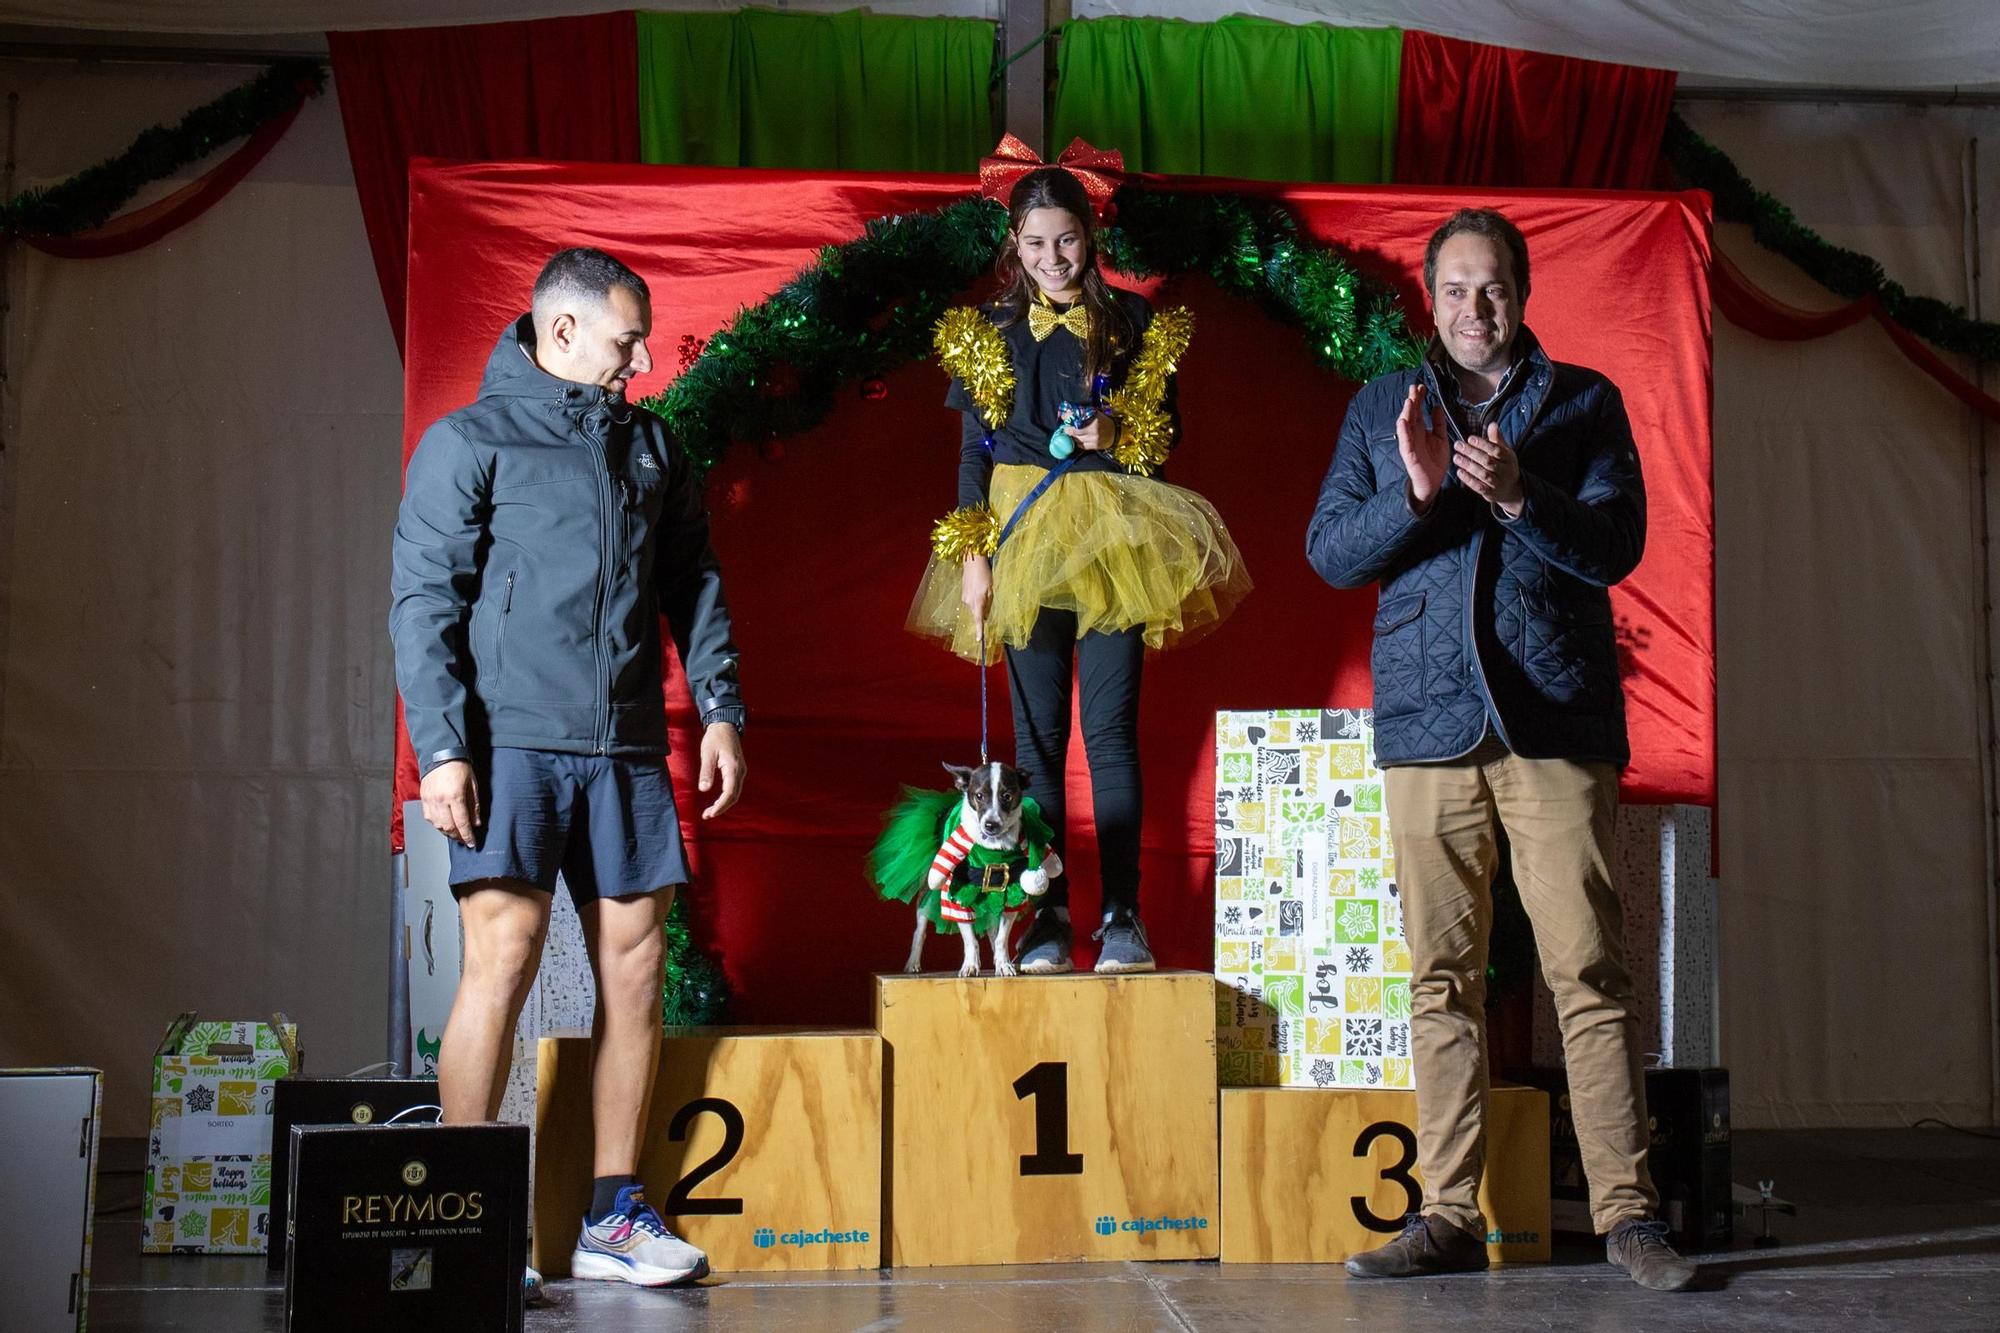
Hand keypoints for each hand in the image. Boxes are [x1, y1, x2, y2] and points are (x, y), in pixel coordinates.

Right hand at [420, 760, 480, 848]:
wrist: (440, 753)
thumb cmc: (458, 766)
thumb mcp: (472, 785)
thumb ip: (474, 806)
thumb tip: (476, 822)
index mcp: (455, 796)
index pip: (462, 822)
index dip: (467, 835)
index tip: (471, 843)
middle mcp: (440, 800)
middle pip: (449, 827)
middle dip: (458, 837)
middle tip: (465, 840)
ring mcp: (430, 800)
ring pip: (437, 825)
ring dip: (447, 832)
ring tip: (456, 834)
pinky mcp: (423, 798)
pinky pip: (429, 817)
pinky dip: (437, 824)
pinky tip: (444, 825)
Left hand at [698, 721, 744, 819]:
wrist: (725, 724)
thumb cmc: (715, 737)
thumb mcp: (707, 754)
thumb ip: (706, 772)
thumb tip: (703, 790)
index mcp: (733, 768)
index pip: (729, 793)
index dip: (720, 806)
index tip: (709, 813)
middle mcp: (740, 771)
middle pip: (734, 796)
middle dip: (721, 808)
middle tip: (707, 815)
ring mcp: (740, 770)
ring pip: (735, 793)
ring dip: (724, 804)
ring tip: (710, 811)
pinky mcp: (738, 770)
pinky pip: (734, 787)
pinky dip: (726, 797)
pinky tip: (717, 801)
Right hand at [960, 554, 991, 624]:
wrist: (972, 562)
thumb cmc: (985, 574)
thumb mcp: (991, 590)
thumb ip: (989, 604)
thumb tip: (986, 617)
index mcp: (977, 601)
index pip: (978, 620)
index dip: (979, 630)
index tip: (979, 640)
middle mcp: (969, 602)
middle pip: (977, 614)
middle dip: (983, 613)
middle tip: (989, 599)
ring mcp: (965, 598)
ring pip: (974, 607)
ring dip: (980, 604)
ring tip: (984, 589)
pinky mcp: (963, 594)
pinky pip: (971, 602)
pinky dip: (976, 600)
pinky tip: (979, 588)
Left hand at [1063, 413, 1117, 452]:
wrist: (1115, 432)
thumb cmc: (1103, 421)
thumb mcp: (1095, 413)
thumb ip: (1082, 412)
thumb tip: (1067, 414)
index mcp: (1094, 420)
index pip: (1077, 421)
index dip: (1069, 423)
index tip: (1065, 423)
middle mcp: (1094, 430)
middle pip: (1075, 432)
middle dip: (1069, 431)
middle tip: (1066, 429)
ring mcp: (1094, 439)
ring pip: (1078, 440)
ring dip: (1073, 437)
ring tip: (1072, 434)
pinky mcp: (1095, 446)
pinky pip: (1082, 446)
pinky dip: (1078, 443)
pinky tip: (1078, 440)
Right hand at [1395, 383, 1449, 511]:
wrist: (1434, 481)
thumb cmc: (1435, 460)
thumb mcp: (1440, 437)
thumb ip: (1438, 423)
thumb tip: (1437, 406)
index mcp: (1420, 429)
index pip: (1418, 410)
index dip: (1419, 398)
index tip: (1421, 386)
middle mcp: (1413, 434)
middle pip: (1411, 414)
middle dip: (1412, 401)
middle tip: (1414, 388)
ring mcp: (1409, 443)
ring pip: (1406, 425)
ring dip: (1406, 413)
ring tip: (1409, 401)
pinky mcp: (1409, 454)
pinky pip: (1405, 441)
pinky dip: (1403, 431)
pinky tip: (1403, 421)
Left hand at [1454, 421, 1523, 515]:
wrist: (1511, 490)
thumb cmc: (1504, 466)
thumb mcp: (1504, 452)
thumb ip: (1497, 439)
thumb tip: (1492, 424)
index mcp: (1509, 458)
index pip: (1496, 450)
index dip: (1483, 444)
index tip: (1470, 438)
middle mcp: (1505, 471)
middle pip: (1488, 461)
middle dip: (1472, 453)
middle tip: (1458, 445)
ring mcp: (1498, 483)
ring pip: (1483, 474)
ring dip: (1468, 465)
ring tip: (1456, 458)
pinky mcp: (1491, 493)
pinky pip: (1479, 486)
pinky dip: (1469, 479)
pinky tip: (1459, 472)